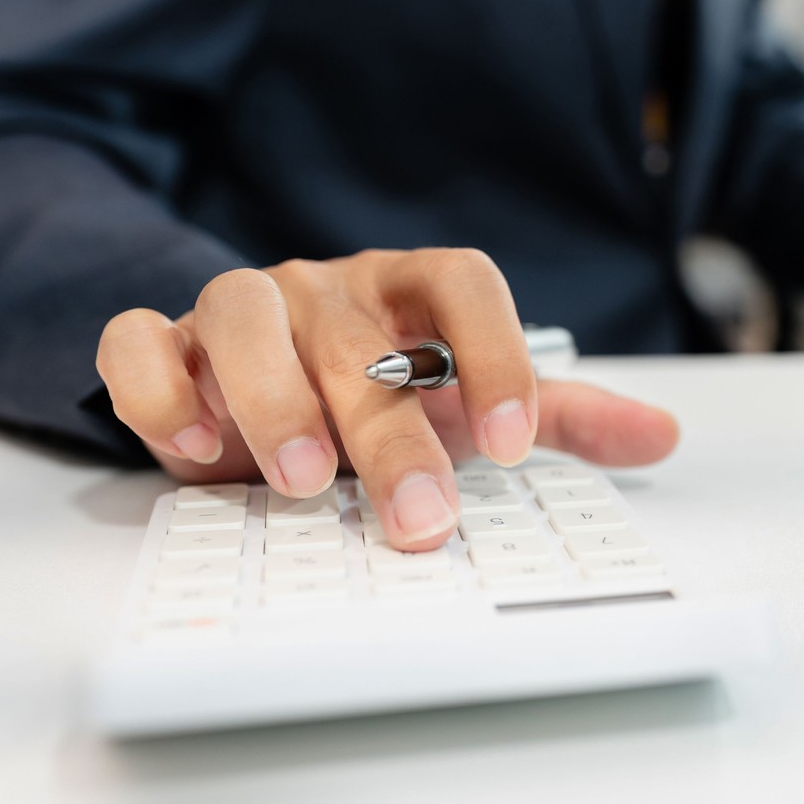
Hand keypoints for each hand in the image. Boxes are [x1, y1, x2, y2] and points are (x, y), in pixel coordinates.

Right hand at [96, 249, 679, 549]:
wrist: (268, 375)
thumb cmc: (382, 387)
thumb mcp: (468, 402)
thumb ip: (559, 414)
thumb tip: (664, 436)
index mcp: (411, 286)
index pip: (466, 284)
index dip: (498, 353)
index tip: (516, 446)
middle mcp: (329, 285)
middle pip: (358, 335)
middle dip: (391, 433)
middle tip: (419, 519)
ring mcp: (245, 304)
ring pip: (244, 312)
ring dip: (271, 395)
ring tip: (301, 481)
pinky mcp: (165, 339)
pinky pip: (139, 337)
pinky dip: (157, 385)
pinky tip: (192, 446)